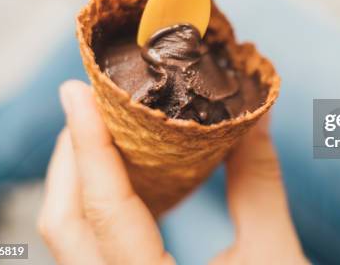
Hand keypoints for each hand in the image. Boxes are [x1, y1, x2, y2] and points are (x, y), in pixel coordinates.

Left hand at [38, 80, 306, 263]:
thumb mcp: (275, 257)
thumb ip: (260, 182)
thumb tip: (255, 116)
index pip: (106, 211)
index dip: (89, 144)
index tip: (77, 91)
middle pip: (64, 225)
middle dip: (72, 157)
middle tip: (90, 106)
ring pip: (66, 240)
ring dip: (77, 181)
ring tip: (102, 133)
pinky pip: (85, 251)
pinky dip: (93, 208)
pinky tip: (122, 182)